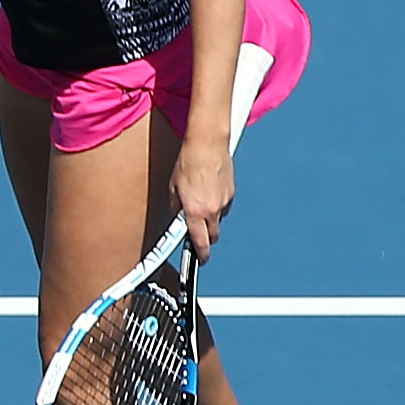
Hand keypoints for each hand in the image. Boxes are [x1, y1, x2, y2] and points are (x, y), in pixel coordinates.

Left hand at [171, 137, 234, 259]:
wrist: (207, 145)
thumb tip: (178, 219)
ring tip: (201, 202)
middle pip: (213, 236)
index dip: (201, 254)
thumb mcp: (173, 189)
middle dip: (206, 237)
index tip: (200, 259)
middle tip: (197, 232)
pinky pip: (224, 206)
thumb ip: (176, 208)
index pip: (200, 243)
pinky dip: (218, 204)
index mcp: (195, 212)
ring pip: (219, 220)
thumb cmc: (188, 164)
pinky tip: (210, 191)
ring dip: (211, 219)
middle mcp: (212, 210)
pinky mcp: (231, 193)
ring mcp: (224, 201)